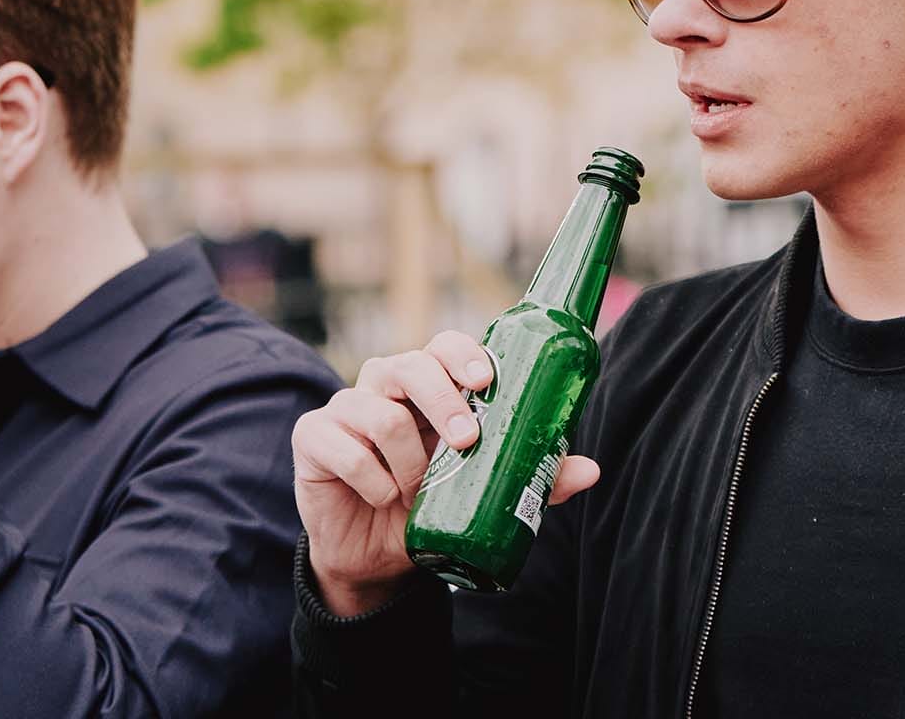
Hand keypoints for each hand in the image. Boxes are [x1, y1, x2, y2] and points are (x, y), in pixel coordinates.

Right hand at [293, 330, 600, 615]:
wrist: (374, 559)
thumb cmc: (430, 511)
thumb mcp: (482, 496)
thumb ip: (530, 479)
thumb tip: (591, 470)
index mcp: (429, 389)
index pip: (443, 346)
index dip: (463, 355)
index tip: (487, 381)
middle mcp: (386, 387)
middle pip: (410, 365)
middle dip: (443, 400)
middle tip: (466, 442)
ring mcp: (346, 408)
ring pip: (379, 412)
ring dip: (407, 458)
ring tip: (415, 490)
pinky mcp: (313, 436)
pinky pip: (342, 445)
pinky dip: (370, 478)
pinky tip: (381, 497)